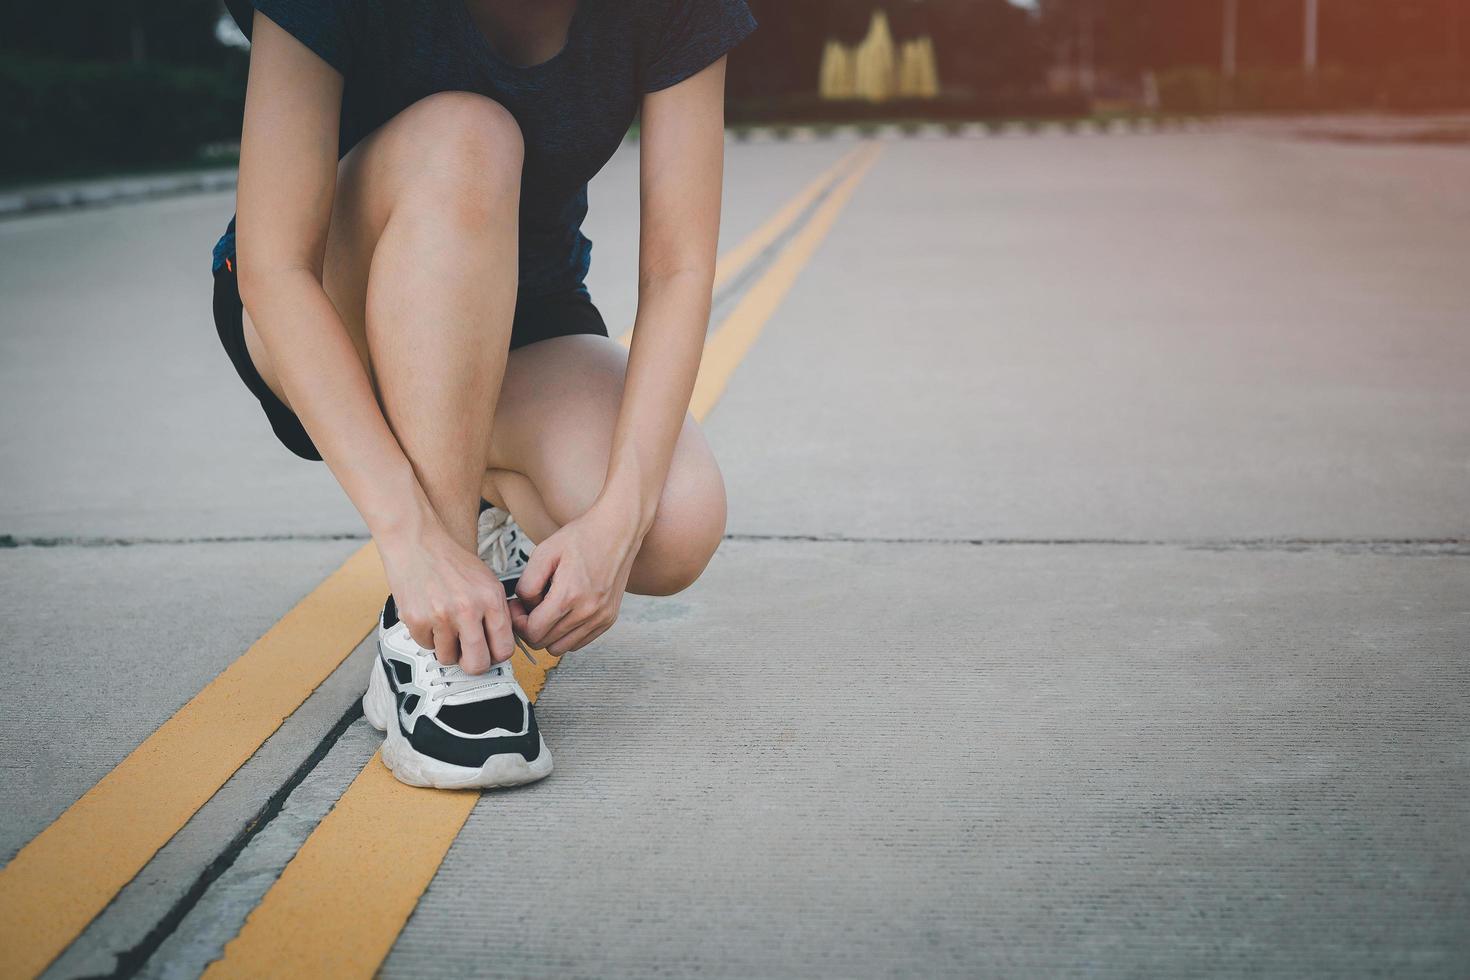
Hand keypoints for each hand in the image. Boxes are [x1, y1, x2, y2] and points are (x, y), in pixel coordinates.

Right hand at [377, 518, 514, 672]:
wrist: (417, 542)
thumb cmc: (452, 561)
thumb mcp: (487, 582)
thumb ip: (497, 613)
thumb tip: (501, 646)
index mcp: (491, 599)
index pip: (504, 650)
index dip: (496, 656)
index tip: (489, 652)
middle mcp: (468, 609)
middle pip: (477, 665)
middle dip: (472, 663)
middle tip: (467, 653)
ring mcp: (441, 616)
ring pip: (448, 658)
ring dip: (447, 648)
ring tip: (446, 626)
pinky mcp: (417, 620)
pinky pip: (426, 646)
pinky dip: (428, 637)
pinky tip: (430, 617)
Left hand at [510, 498, 642, 655]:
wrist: (618, 530)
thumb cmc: (583, 537)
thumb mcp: (543, 553)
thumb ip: (526, 585)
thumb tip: (523, 607)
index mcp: (569, 595)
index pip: (533, 632)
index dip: (519, 622)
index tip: (518, 608)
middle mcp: (588, 611)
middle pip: (545, 643)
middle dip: (530, 628)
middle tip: (529, 608)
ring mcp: (601, 618)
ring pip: (562, 648)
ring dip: (548, 634)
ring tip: (547, 610)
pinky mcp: (609, 619)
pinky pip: (579, 642)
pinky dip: (566, 634)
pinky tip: (563, 613)